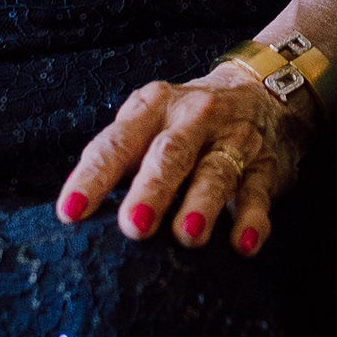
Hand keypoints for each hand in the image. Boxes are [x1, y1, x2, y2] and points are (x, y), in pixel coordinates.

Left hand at [54, 67, 312, 253]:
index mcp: (152, 108)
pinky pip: (258, 195)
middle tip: (132, 226)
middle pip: (169, 154)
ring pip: (216, 173)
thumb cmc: (183, 124)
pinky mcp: (265, 167)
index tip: (70, 212)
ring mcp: (232, 141)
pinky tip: (243, 245)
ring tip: (188, 235)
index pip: (116, 143)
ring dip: (202, 205)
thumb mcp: (149, 125)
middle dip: (151, 190)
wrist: (260, 91)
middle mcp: (192, 118)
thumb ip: (120, 162)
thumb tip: (75, 220)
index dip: (93, 177)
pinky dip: (252, 221)